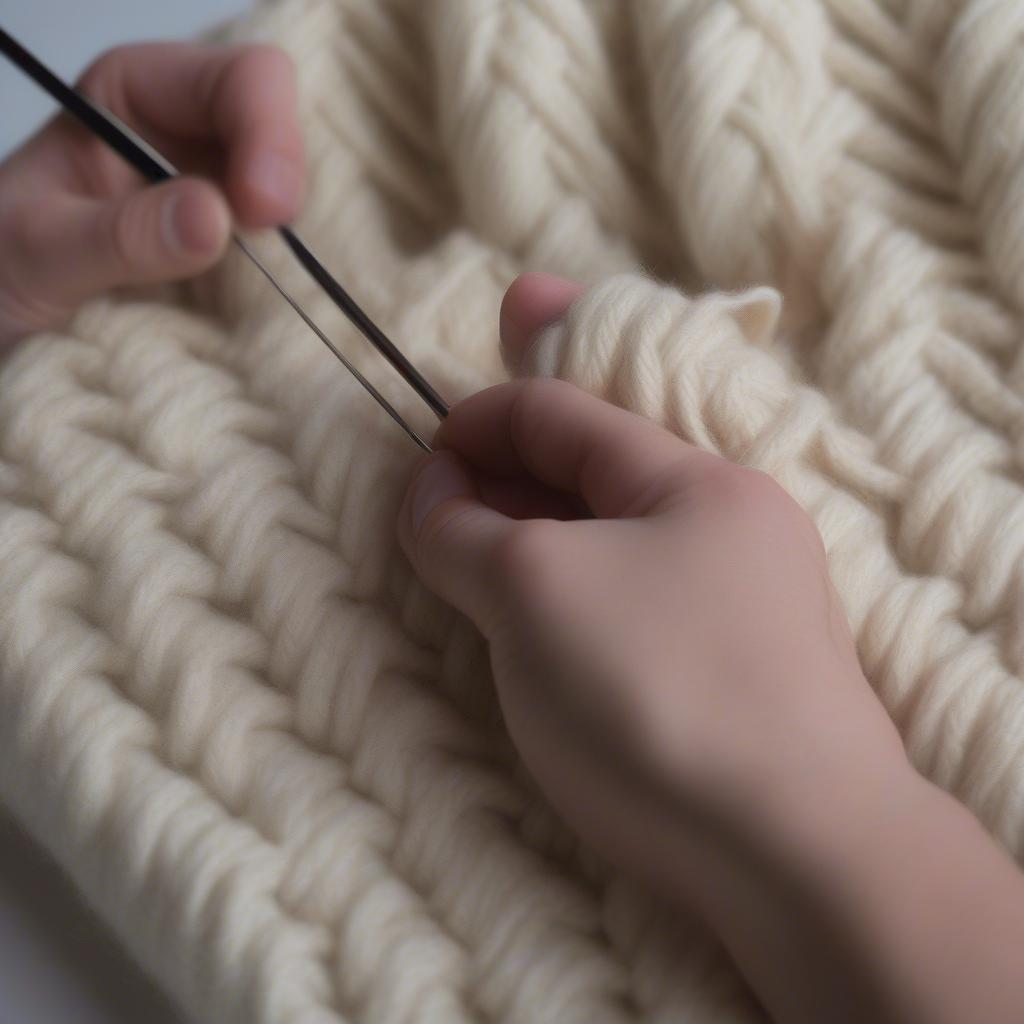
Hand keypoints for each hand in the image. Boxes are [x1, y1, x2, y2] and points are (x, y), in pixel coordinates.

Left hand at [0, 42, 304, 342]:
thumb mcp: (39, 252)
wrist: (1, 330)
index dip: (270, 135)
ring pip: (305, 202)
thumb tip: (215, 217)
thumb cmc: (3, 272)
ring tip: (278, 292)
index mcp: (138, 96)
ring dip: (301, 248)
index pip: (242, 81)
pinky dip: (299, 285)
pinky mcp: (243, 262)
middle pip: (291, 137)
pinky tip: (284, 308)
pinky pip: (295, 262)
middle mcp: (194, 140)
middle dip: (294, 192)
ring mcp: (226, 202)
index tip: (264, 213)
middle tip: (284, 260)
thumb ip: (119, 235)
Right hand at [399, 272, 906, 891]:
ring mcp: (745, 608)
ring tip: (473, 586)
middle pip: (590, 479)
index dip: (476, 426)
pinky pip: (637, 611)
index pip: (562, 416)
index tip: (417, 471)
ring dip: (536, 551)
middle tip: (434, 534)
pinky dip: (576, 606)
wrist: (802, 858)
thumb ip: (463, 531)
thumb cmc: (656, 695)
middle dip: (502, 488)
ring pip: (614, 550)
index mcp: (695, 482)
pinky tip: (542, 644)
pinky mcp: (742, 678)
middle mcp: (733, 530)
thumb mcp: (534, 591)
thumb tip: (430, 494)